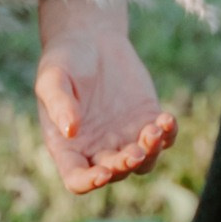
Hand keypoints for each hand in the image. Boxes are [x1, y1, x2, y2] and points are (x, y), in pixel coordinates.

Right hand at [34, 0, 176, 194]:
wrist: (90, 39)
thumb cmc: (63, 61)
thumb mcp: (52, 77)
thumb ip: (58, 103)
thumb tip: (71, 131)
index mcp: (69, 148)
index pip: (77, 179)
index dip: (89, 182)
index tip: (102, 173)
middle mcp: (98, 149)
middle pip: (115, 172)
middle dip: (125, 164)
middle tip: (135, 150)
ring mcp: (125, 137)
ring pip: (144, 162)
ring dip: (151, 153)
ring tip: (154, 130)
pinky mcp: (146, 119)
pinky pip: (163, 137)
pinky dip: (168, 134)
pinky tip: (166, 118)